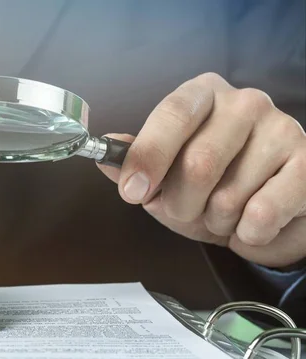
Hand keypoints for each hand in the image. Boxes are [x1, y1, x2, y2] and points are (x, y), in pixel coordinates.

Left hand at [98, 72, 305, 267]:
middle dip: (181, 204)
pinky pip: (263, 214)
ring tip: (224, 213)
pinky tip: (253, 222)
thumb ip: (134, 163)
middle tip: (186, 210)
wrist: (268, 213)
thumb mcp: (164, 176)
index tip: (132, 192)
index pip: (171, 114)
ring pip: (229, 196)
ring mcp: (283, 129)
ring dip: (215, 222)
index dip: (148, 156)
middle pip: (198, 163)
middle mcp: (245, 102)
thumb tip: (104, 153)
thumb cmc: (210, 187)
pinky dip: (247, 233)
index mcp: (202, 95)